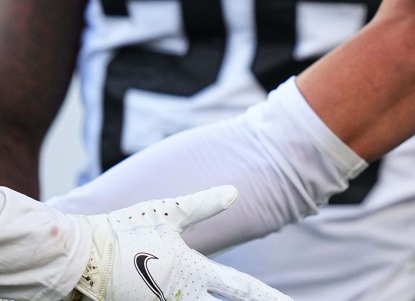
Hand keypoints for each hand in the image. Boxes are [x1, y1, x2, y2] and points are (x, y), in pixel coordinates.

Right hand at [71, 186, 291, 300]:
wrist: (76, 258)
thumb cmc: (121, 230)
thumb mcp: (167, 212)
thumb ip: (202, 205)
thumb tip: (234, 192)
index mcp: (194, 271)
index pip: (243, 289)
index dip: (271, 297)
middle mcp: (180, 296)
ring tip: (224, 296)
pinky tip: (189, 296)